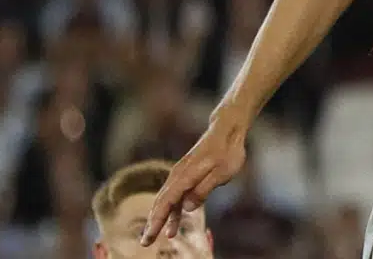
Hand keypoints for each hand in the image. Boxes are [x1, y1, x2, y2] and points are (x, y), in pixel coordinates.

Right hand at [140, 117, 247, 244]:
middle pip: (162, 202)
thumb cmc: (227, 150)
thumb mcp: (221, 171)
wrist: (227, 129)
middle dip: (153, 223)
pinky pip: (176, 194)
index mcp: (185, 175)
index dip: (157, 221)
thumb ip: (204, 189)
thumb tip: (188, 208)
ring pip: (167, 199)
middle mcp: (178, 175)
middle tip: (145, 242)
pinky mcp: (187, 175)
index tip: (148, 237)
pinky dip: (173, 209)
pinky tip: (174, 221)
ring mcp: (181, 174)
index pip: (166, 202)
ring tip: (159, 236)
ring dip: (162, 218)